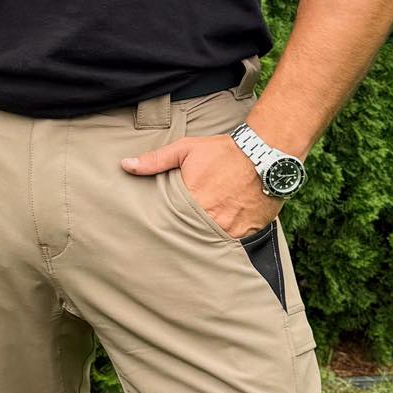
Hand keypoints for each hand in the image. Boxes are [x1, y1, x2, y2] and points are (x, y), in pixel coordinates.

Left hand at [120, 134, 278, 240]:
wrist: (266, 153)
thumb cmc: (224, 151)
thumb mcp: (186, 150)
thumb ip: (156, 160)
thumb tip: (126, 165)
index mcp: (192, 202)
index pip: (172, 224)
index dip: (167, 228)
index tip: (162, 230)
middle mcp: (213, 219)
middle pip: (192, 237)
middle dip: (185, 238)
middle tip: (179, 238)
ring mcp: (233, 228)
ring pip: (213, 243)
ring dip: (206, 240)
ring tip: (199, 239)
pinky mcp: (251, 231)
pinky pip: (236, 243)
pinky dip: (228, 239)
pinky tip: (223, 235)